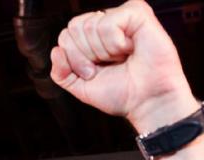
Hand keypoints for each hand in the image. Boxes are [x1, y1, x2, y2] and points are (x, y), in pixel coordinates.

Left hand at [50, 0, 199, 134]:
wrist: (148, 102)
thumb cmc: (123, 94)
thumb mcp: (81, 88)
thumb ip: (61, 73)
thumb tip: (56, 51)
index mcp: (93, 38)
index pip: (66, 36)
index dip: (75, 59)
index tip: (94, 73)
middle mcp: (107, 24)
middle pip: (74, 28)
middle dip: (87, 55)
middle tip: (110, 65)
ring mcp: (122, 17)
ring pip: (89, 25)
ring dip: (105, 51)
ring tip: (123, 58)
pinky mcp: (137, 13)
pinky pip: (108, 21)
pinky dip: (116, 42)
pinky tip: (130, 49)